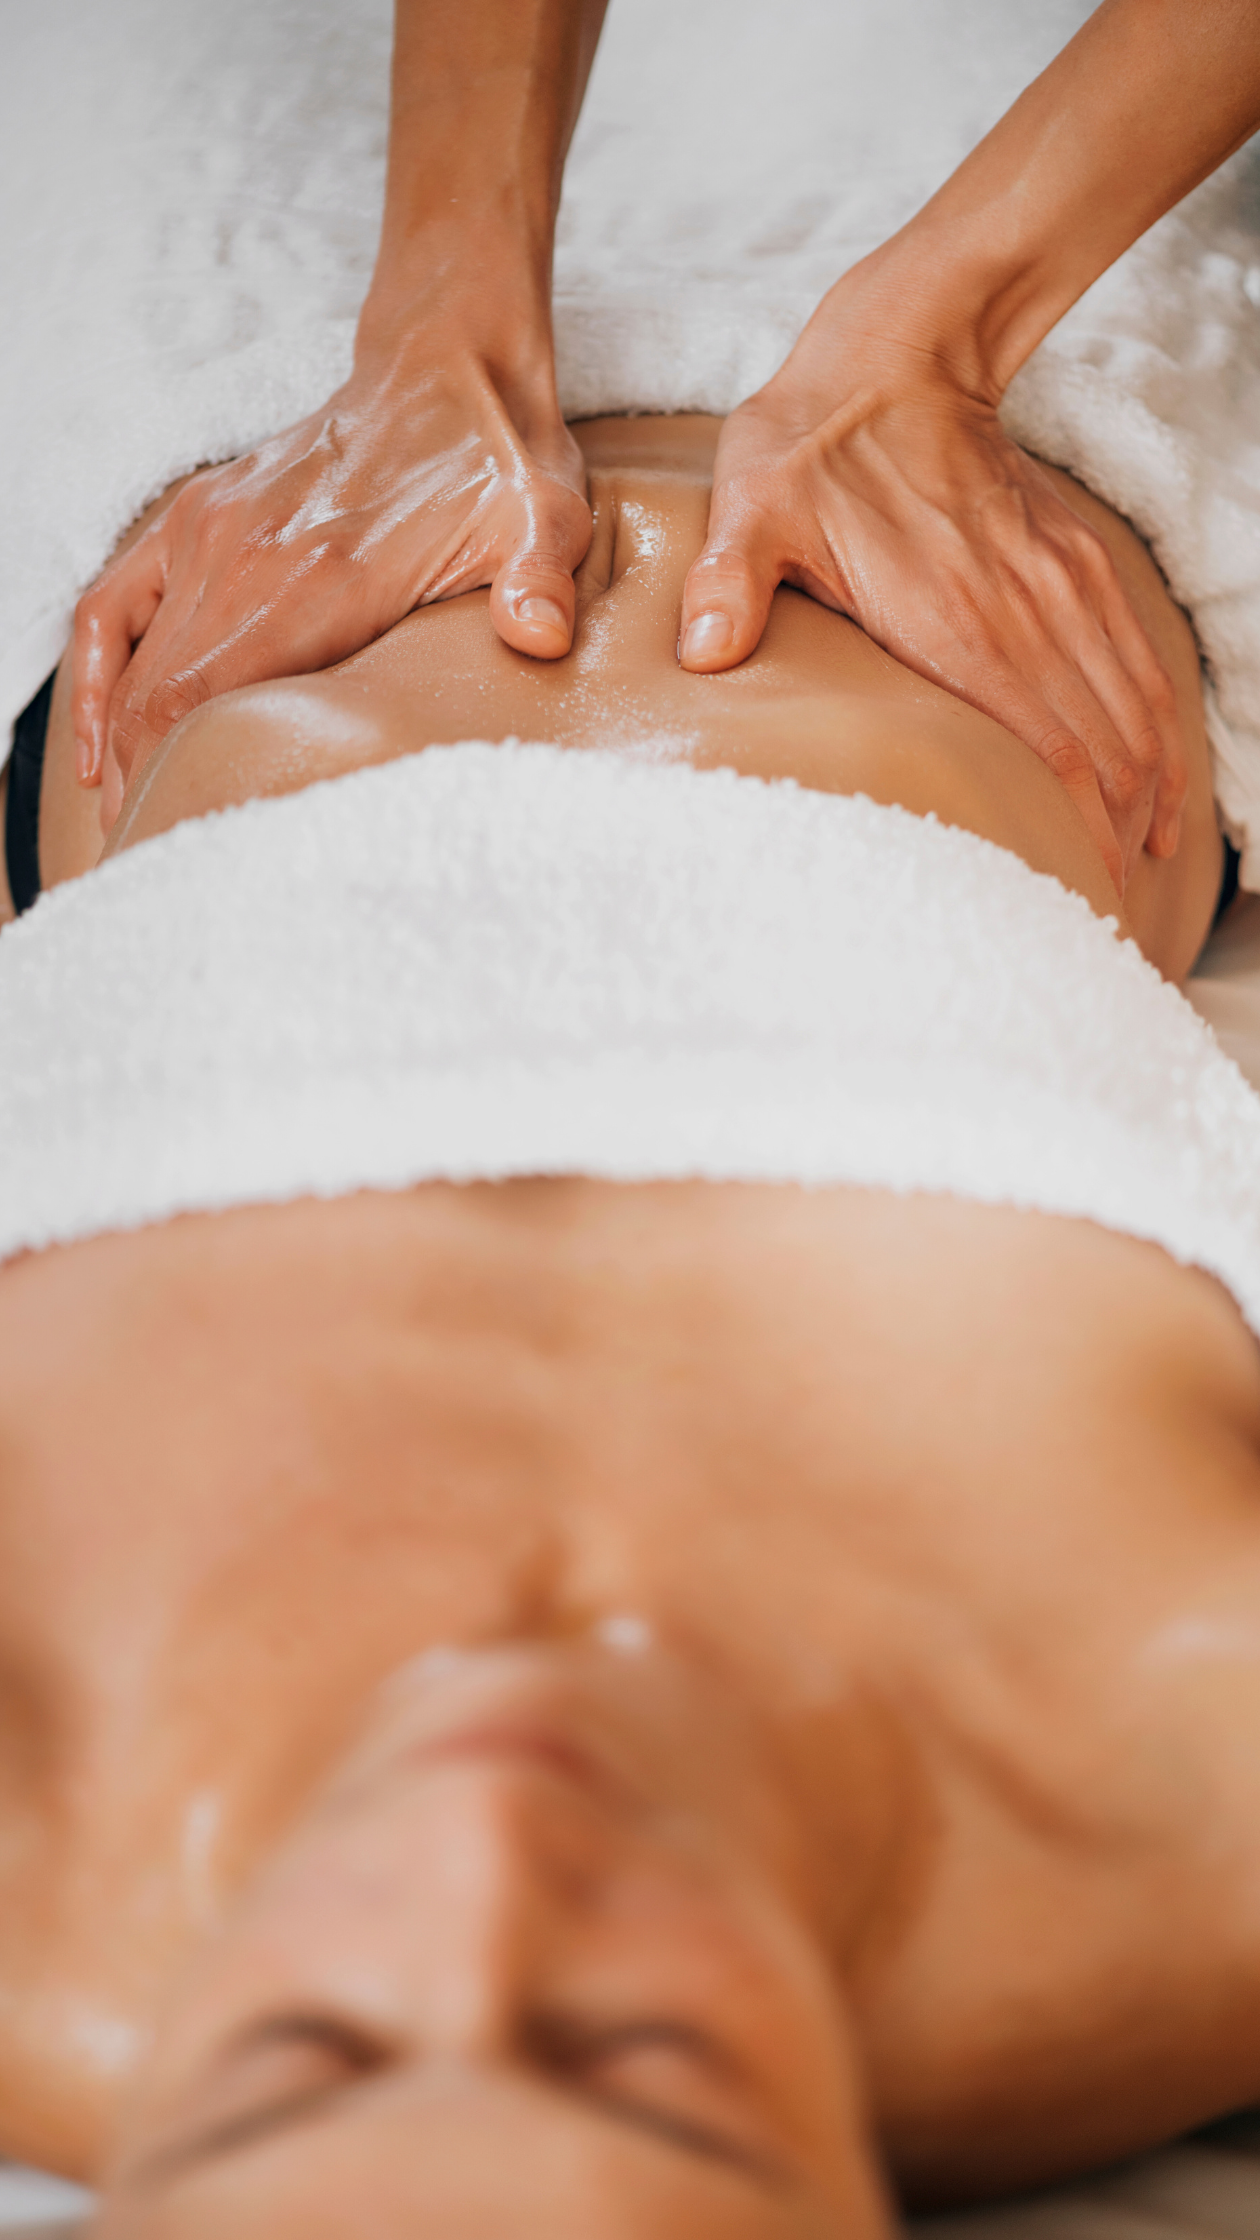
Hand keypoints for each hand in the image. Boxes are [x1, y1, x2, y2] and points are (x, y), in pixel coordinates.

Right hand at [72, 312, 591, 827]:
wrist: (447, 366)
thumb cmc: (495, 459)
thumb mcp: (542, 519)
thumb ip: (537, 582)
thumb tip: (540, 638)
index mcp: (319, 580)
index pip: (206, 701)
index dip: (180, 783)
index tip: (184, 848)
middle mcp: (247, 559)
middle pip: (158, 700)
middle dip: (149, 788)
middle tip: (162, 862)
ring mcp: (212, 535)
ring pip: (135, 665)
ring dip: (125, 747)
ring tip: (138, 823)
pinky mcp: (199, 518)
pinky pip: (113, 605)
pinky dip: (97, 678)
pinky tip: (100, 744)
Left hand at [679, 332, 1184, 891]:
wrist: (896, 352)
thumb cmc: (809, 444)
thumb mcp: (752, 507)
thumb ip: (730, 581)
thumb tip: (701, 649)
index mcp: (957, 622)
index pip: (1042, 749)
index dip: (1071, 830)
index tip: (1072, 894)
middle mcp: (1027, 614)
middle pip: (1102, 751)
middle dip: (1110, 839)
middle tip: (1093, 915)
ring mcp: (1061, 590)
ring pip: (1133, 715)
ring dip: (1144, 798)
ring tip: (1132, 873)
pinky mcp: (1076, 569)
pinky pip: (1139, 667)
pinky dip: (1158, 736)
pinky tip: (1154, 790)